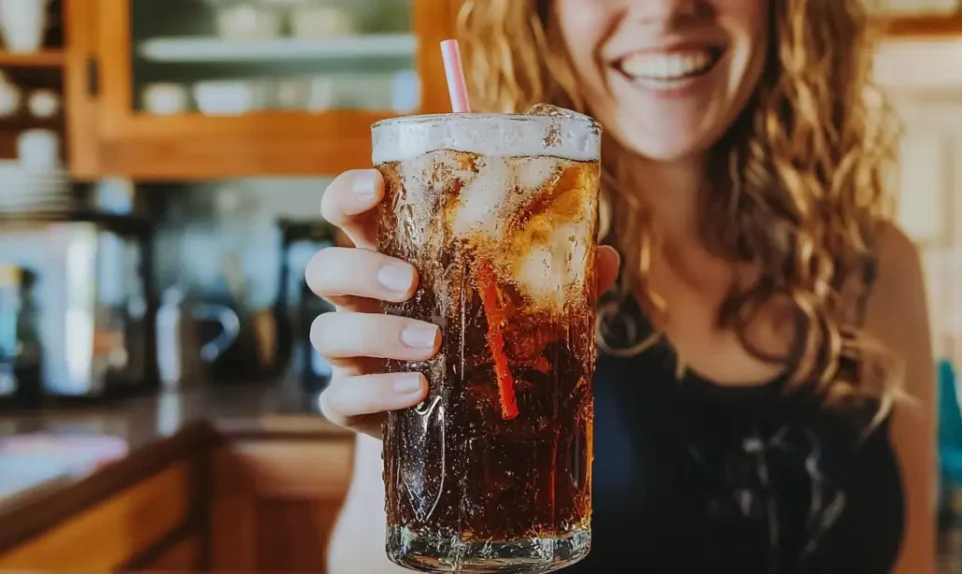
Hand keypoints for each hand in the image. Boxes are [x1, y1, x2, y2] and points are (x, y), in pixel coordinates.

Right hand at [306, 168, 620, 438]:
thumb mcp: (524, 308)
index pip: (351, 214)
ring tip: (430, 343)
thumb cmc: (487, 345)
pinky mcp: (352, 403)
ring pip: (327, 331)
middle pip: (322, 268)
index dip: (349, 193)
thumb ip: (556, 281)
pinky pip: (340, 397)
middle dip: (359, 268)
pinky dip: (375, 392)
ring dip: (376, 333)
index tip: (374, 184)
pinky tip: (416, 392)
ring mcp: (351, 354)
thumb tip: (603, 257)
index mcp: (395, 259)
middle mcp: (362, 302)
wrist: (467, 425)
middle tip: (411, 281)